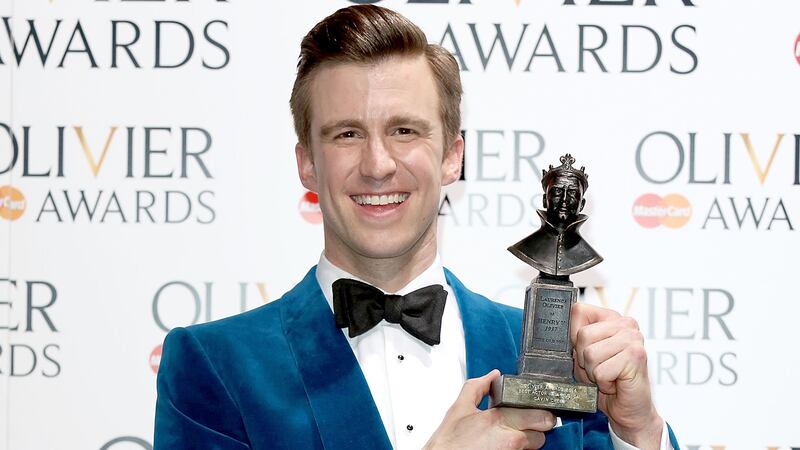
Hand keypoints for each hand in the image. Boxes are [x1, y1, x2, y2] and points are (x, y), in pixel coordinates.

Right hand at [424, 369, 555, 449]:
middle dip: (537, 426)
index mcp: (500, 420)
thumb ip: (477, 387)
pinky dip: (519, 449)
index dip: (538, 410)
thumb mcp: (460, 408)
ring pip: (536, 445)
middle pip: (543, 432)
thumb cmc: (449, 442)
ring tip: (509, 434)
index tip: (531, 407)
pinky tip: (503, 444)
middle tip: (525, 422)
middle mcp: (511, 440)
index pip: (540, 415)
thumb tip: (492, 376)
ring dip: (528, 439)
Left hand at [570, 303, 662, 449]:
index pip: (578, 311)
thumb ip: (574, 340)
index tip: (585, 352)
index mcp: (612, 318)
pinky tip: (615, 384)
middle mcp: (626, 324)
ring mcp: (633, 338)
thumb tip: (558, 330)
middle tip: (599, 369)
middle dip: (584, 359)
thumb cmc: (606, 381)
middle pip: (582, 334)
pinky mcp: (636, 356)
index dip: (573, 336)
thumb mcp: (582, 357)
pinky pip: (601, 371)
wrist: (629, 409)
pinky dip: (603, 383)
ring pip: (590, 354)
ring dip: (594, 373)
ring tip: (607, 376)